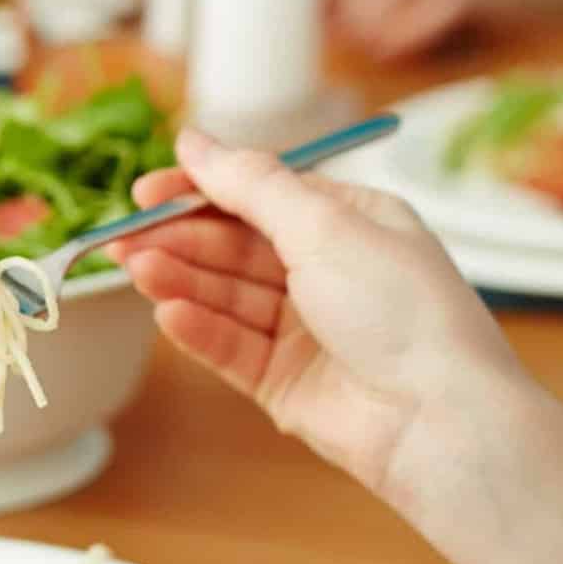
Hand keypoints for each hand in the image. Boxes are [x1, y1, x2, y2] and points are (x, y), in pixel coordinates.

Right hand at [107, 131, 521, 494]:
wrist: (439, 421)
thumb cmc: (404, 311)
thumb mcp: (325, 226)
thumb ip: (252, 185)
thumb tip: (195, 142)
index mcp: (351, 221)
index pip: (261, 193)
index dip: (200, 189)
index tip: (146, 190)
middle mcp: (328, 271)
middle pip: (234, 245)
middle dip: (178, 238)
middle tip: (123, 237)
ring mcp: (305, 329)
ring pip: (225, 295)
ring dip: (180, 279)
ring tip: (137, 270)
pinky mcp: (284, 382)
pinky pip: (229, 346)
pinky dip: (199, 328)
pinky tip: (170, 314)